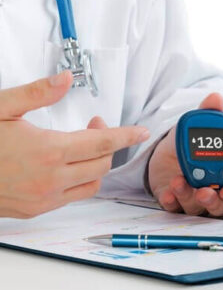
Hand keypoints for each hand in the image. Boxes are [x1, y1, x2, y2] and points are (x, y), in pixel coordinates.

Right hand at [0, 71, 149, 217]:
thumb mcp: (1, 108)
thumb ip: (37, 93)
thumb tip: (66, 79)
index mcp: (48, 152)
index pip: (102, 144)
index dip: (126, 136)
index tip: (141, 132)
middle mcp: (51, 179)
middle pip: (101, 163)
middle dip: (107, 144)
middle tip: (94, 126)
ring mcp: (44, 198)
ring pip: (91, 184)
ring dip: (96, 164)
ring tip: (83, 147)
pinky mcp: (35, 210)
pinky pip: (73, 197)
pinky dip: (80, 180)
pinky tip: (67, 166)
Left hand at [148, 92, 222, 218]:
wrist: (168, 151)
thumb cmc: (194, 144)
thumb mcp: (200, 127)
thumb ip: (209, 114)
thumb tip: (215, 98)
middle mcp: (219, 192)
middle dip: (214, 203)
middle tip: (203, 192)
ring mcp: (199, 202)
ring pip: (200, 212)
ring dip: (190, 198)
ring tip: (179, 182)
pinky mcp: (178, 204)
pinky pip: (177, 211)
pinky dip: (173, 203)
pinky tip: (168, 193)